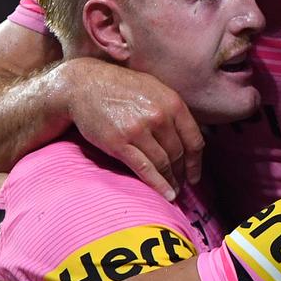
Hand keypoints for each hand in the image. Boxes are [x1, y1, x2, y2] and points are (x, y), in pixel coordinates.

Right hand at [59, 58, 203, 200]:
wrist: (84, 85)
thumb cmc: (120, 87)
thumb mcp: (153, 88)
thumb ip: (171, 109)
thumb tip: (186, 134)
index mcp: (172, 102)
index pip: (194, 139)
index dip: (196, 162)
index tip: (195, 175)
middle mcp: (159, 116)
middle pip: (178, 154)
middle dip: (181, 173)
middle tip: (181, 185)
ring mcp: (139, 130)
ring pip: (163, 163)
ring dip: (171, 181)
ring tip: (173, 191)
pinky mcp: (119, 143)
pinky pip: (144, 169)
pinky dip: (158, 185)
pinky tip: (165, 195)